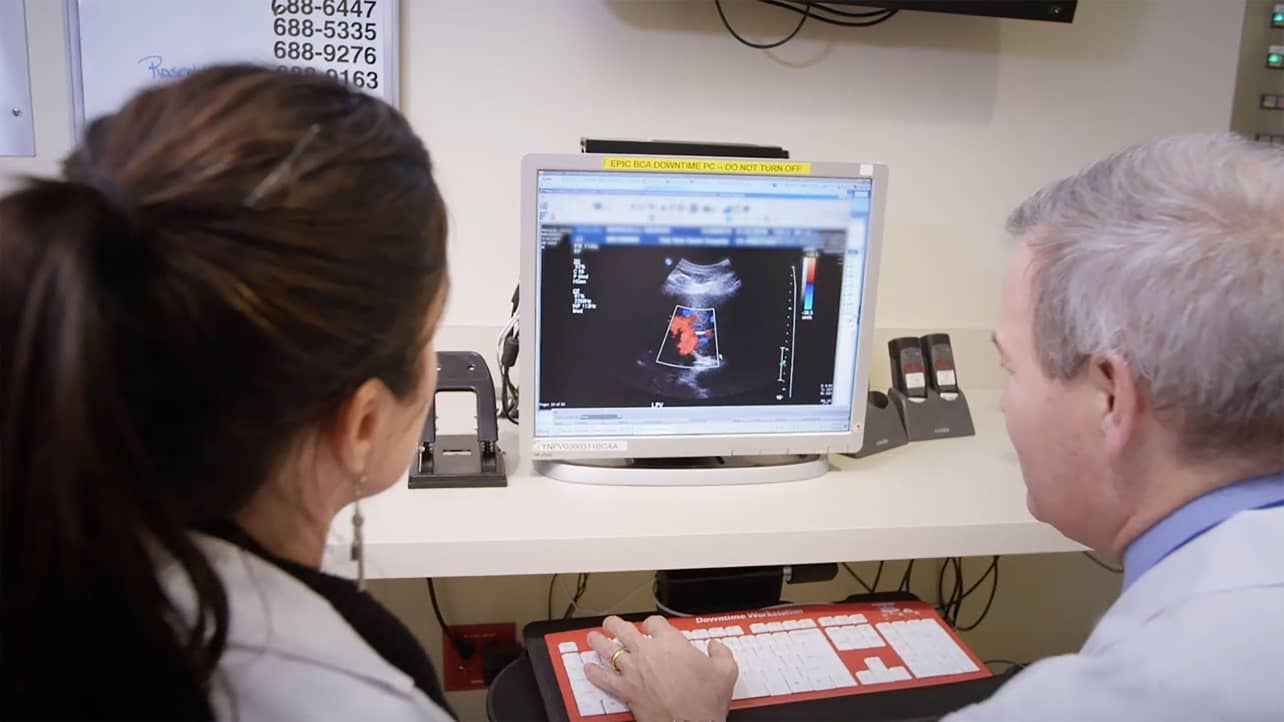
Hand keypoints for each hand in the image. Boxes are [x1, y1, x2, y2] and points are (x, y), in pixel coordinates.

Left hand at [584, 615, 737, 721]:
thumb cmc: (704, 701)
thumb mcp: (726, 672)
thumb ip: (721, 653)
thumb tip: (716, 647)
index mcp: (671, 643)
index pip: (654, 622)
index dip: (652, 624)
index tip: (652, 628)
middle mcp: (648, 652)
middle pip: (623, 629)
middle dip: (615, 624)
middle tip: (612, 624)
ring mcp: (633, 670)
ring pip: (608, 649)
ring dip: (598, 642)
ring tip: (593, 638)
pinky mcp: (625, 690)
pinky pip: (603, 678)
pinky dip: (593, 673)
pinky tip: (589, 669)